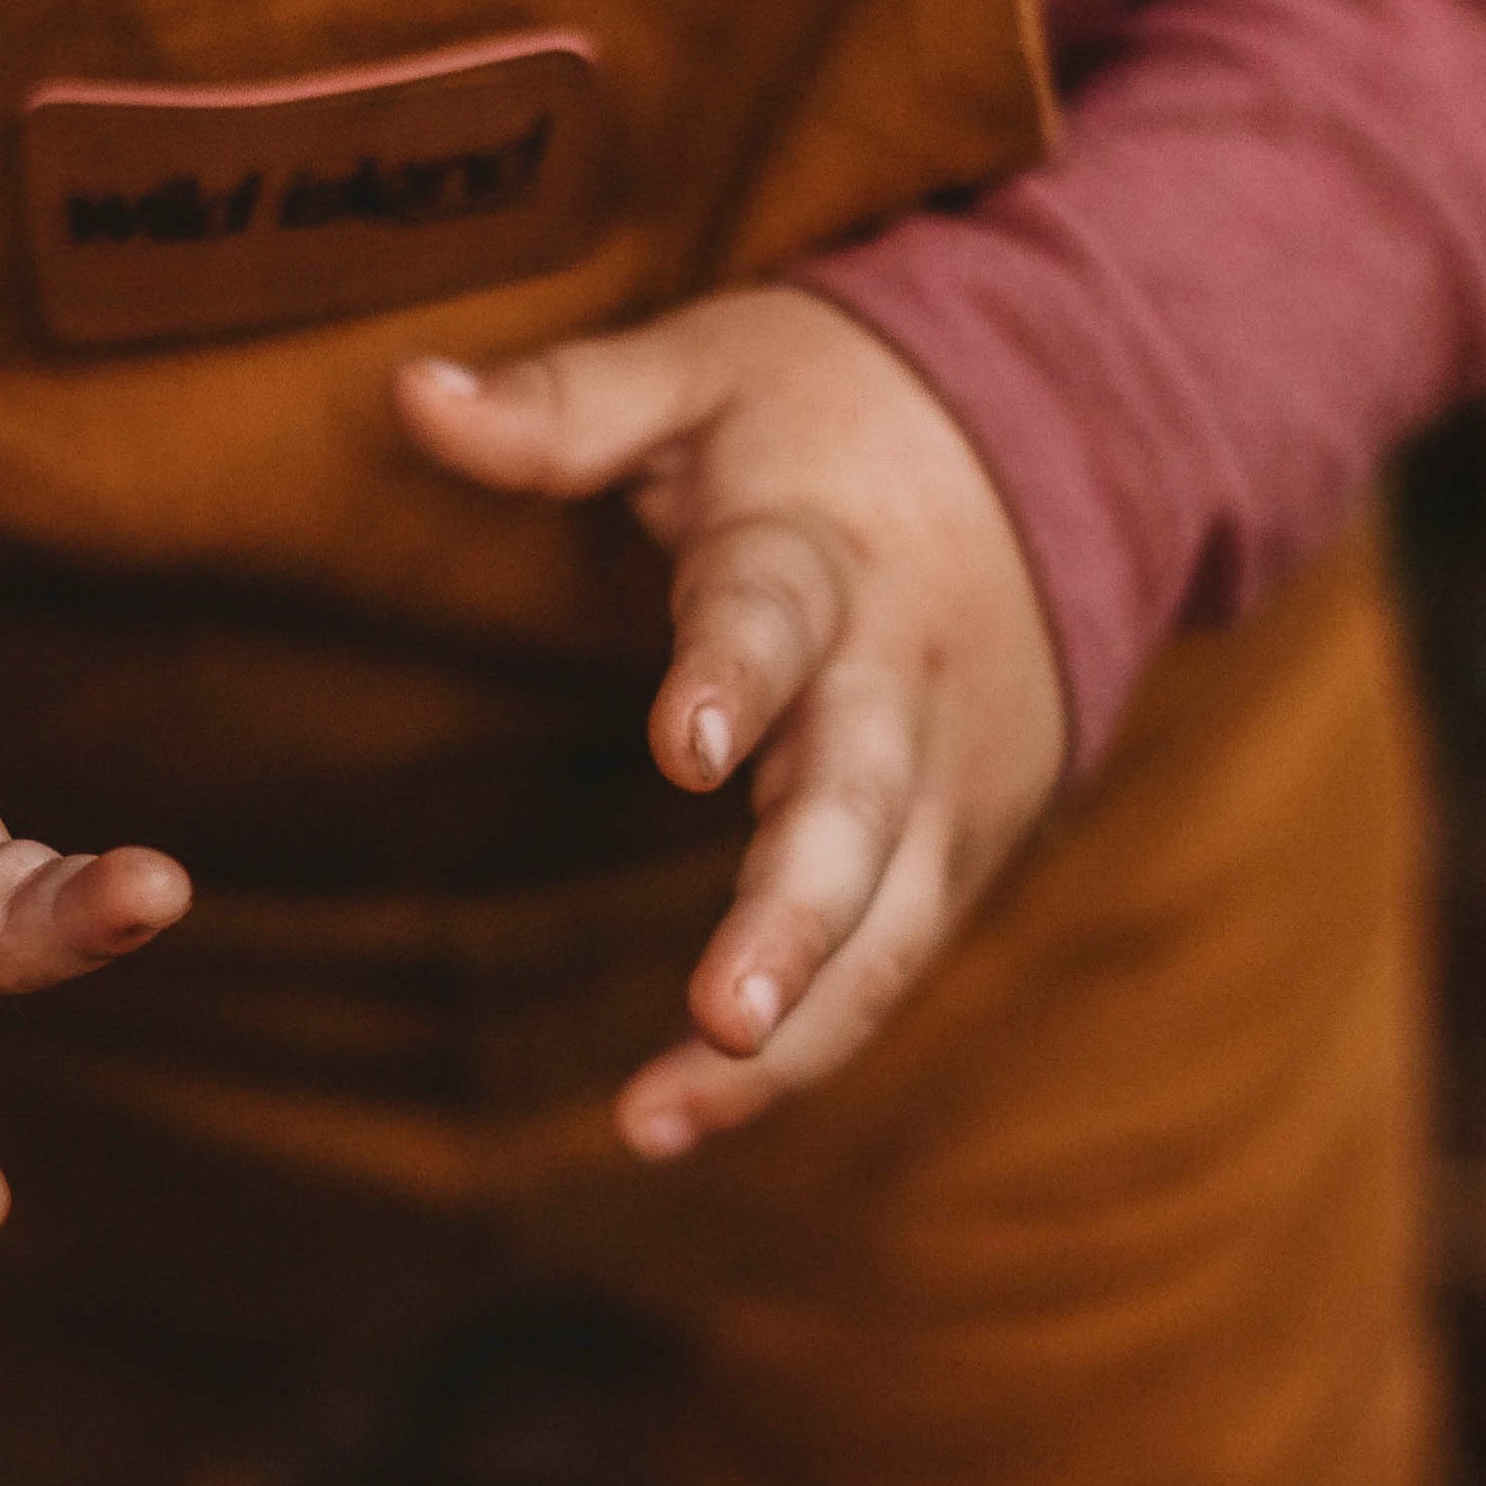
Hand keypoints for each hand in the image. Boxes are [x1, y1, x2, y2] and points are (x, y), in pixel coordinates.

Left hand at [395, 290, 1064, 1155]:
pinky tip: (688, 1116)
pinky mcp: (970, 845)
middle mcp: (901, 686)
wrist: (1077, 429)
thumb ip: (564, 405)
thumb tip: (408, 390)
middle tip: (723, 1019)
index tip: (682, 743)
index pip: (778, 619)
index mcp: (824, 557)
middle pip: (857, 816)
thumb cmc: (836, 407)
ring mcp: (952, 780)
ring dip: (794, 1033)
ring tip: (662, 1118)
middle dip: (794, 923)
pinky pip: (892, 963)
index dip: (733, 677)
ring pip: (891, 929)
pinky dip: (809, 1046)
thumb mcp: (706, 367)